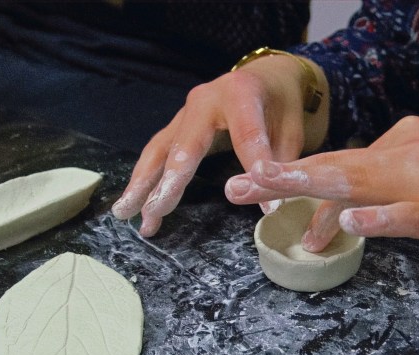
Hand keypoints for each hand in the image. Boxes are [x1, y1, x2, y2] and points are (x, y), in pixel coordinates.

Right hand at [111, 53, 328, 235]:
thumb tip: (273, 200)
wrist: (265, 77)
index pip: (247, 135)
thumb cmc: (281, 104)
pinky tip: (133, 204)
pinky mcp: (177, 127)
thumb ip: (281, 161)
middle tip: (156, 210)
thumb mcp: (293, 128)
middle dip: (169, 180)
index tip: (263, 204)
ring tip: (125, 213)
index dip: (254, 167)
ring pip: (159, 150)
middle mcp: (205, 99)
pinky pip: (156, 153)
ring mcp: (186, 113)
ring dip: (142, 184)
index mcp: (241, 93)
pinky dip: (143, 180)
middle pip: (185, 145)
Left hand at [225, 116, 418, 305]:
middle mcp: (410, 152)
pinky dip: (377, 219)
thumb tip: (340, 214)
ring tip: (267, 190)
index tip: (253, 186)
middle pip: (334, 164)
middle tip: (233, 186)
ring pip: (359, 180)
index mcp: (404, 140)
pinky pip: (406, 214)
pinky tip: (349, 225)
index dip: (294, 177)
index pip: (340, 161)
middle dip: (279, 176)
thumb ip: (385, 191)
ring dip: (308, 186)